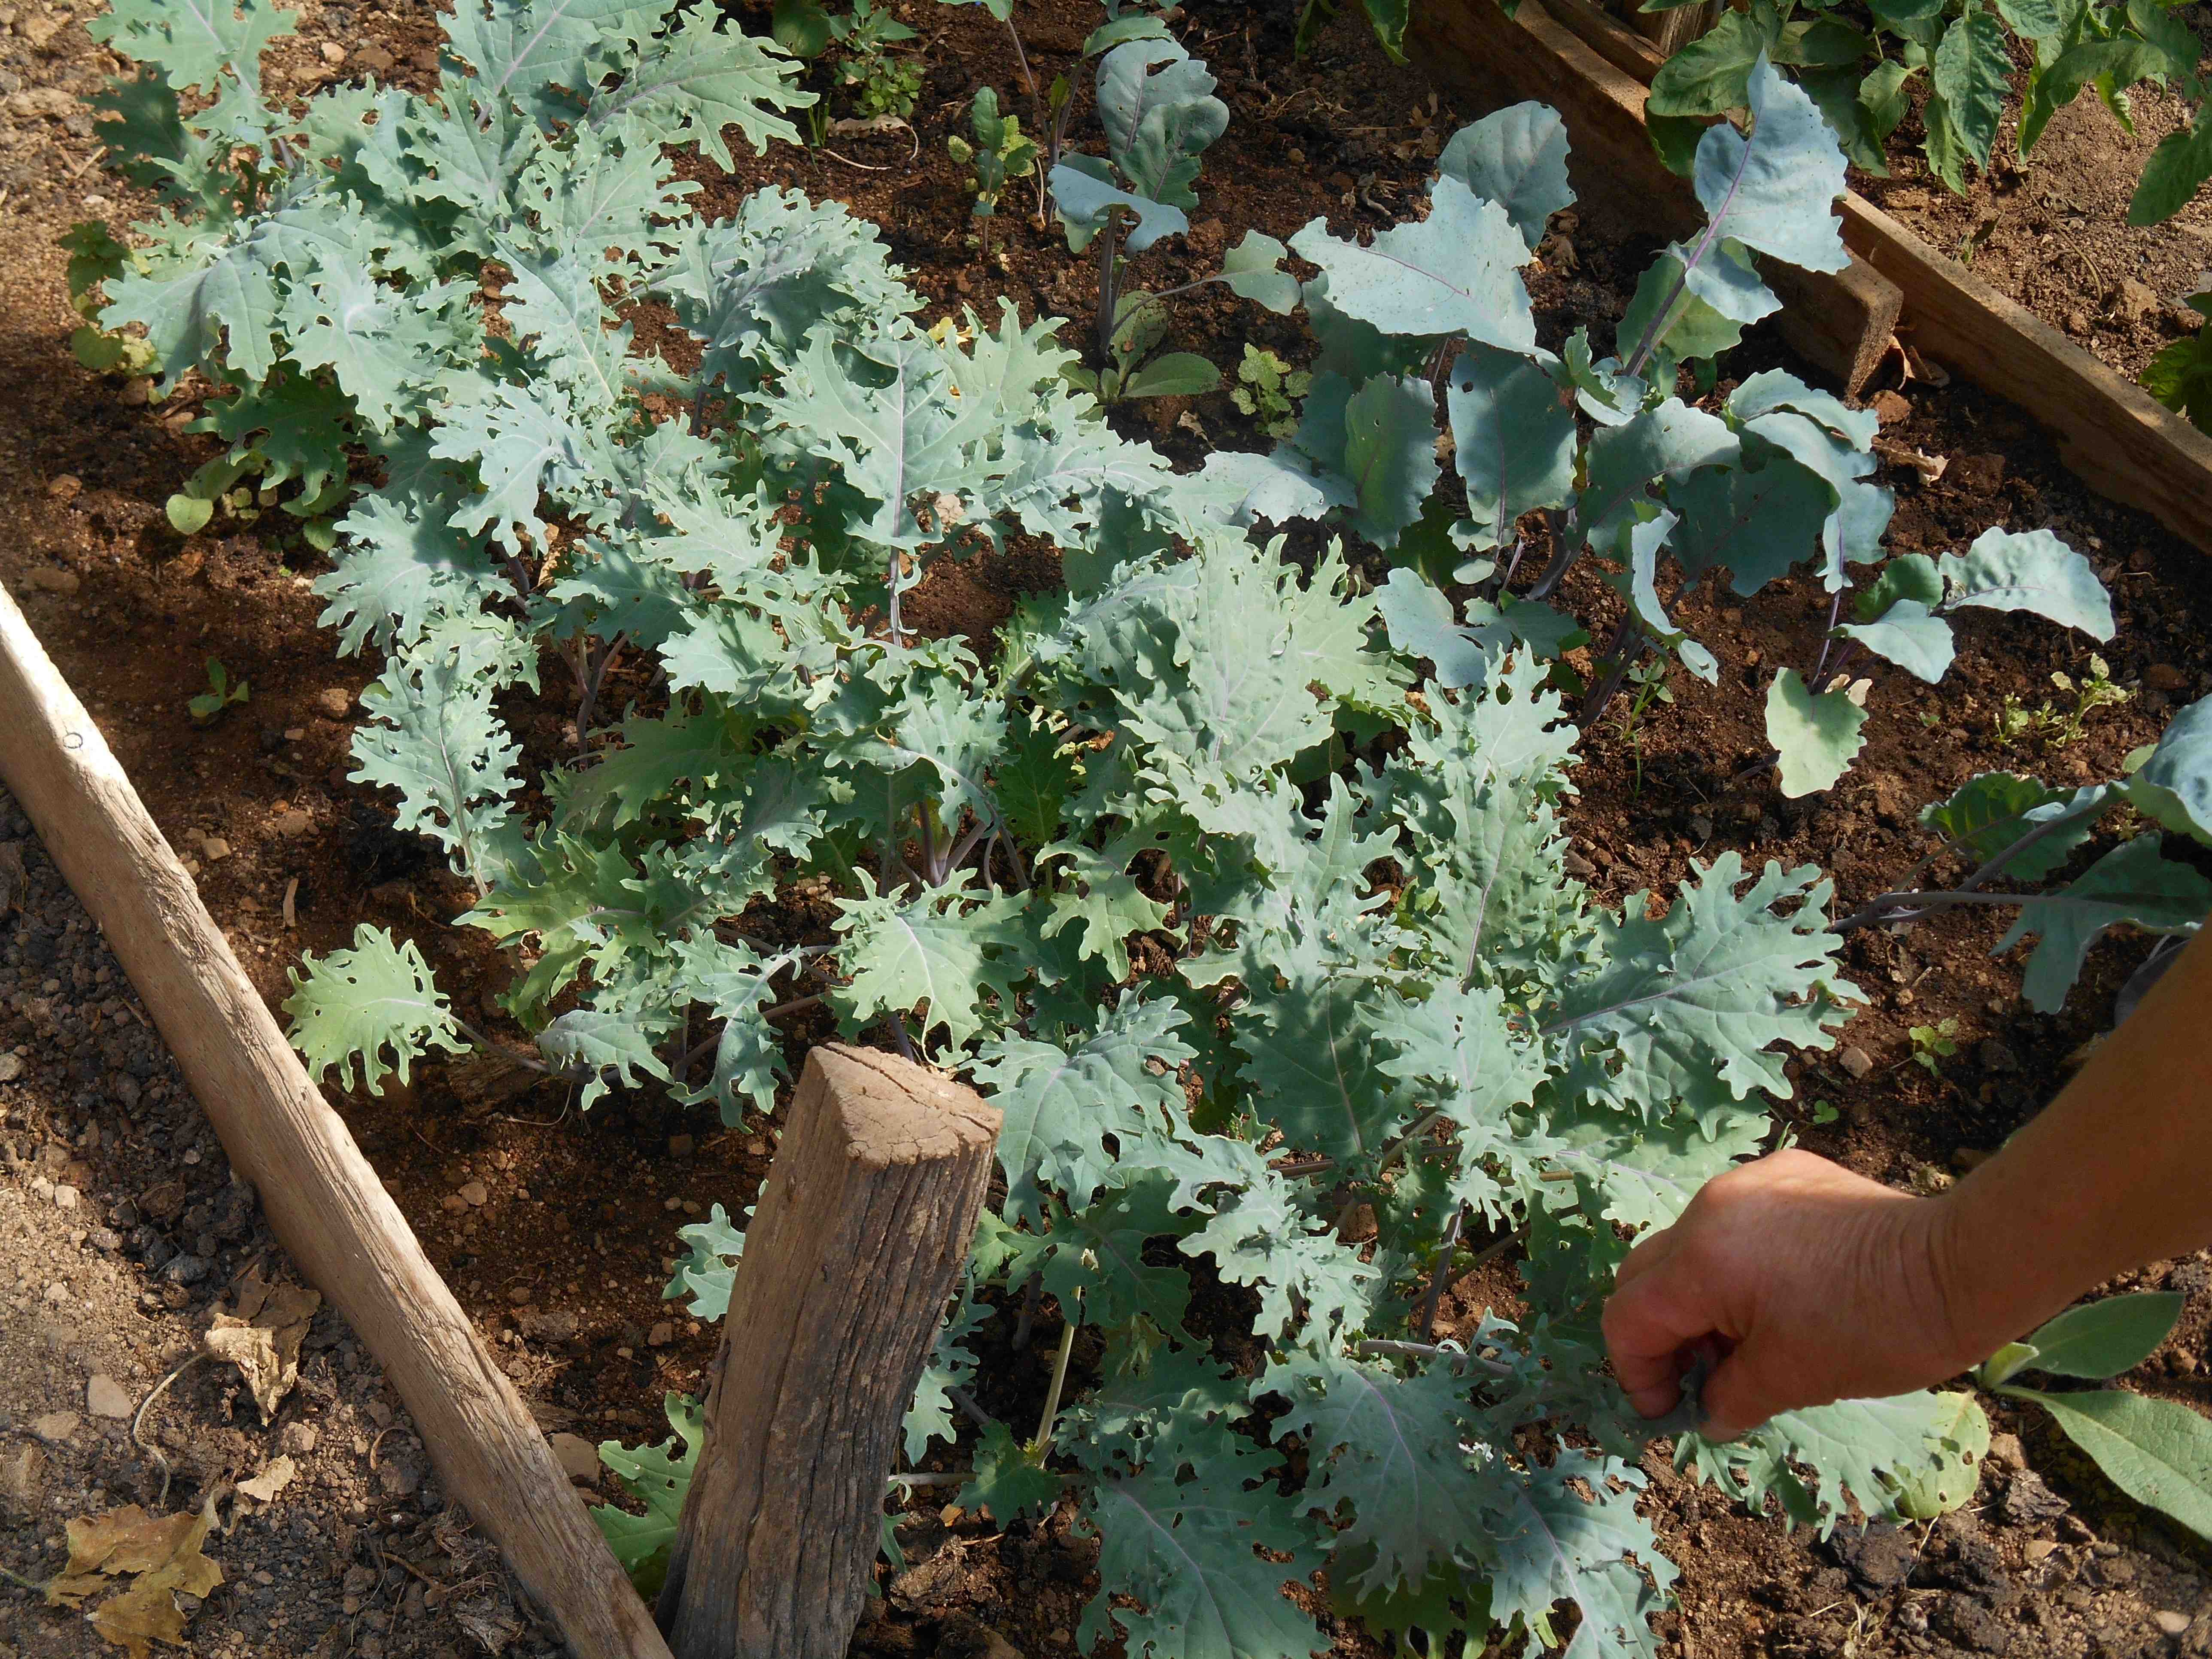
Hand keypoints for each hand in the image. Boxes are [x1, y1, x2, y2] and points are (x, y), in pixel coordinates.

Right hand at [1601, 1148, 1982, 1439]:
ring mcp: (1748, 1183)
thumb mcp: (1791, 1378)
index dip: (1637, 1374)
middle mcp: (1710, 1208)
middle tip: (1703, 1376)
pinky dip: (1739, 1263)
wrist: (1960, 1266)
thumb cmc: (1872, 1328)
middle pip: (1647, 1276)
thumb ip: (1729, 1398)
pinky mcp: (1789, 1174)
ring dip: (1700, 1298)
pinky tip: (1788, 1292)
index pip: (1628, 1319)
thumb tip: (1707, 1412)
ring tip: (1750, 1340)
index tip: (1670, 1410)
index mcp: (1701, 1260)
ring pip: (1689, 1246)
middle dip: (1661, 1334)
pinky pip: (1736, 1221)